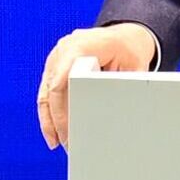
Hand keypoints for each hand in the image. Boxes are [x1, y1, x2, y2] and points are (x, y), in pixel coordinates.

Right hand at [37, 23, 157, 149]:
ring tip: (58, 142)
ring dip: (49, 119)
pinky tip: (54, 131)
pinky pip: (47, 90)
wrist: (125, 35)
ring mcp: (57, 56)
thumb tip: (119, 112)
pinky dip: (50, 111)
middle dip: (56, 120)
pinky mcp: (55, 65)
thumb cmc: (130, 49)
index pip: (62, 80)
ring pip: (46, 92)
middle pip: (51, 89)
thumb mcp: (133, 66)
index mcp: (82, 44)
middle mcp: (65, 48)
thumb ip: (123, 85)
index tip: (67, 130)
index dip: (61, 108)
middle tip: (66, 143)